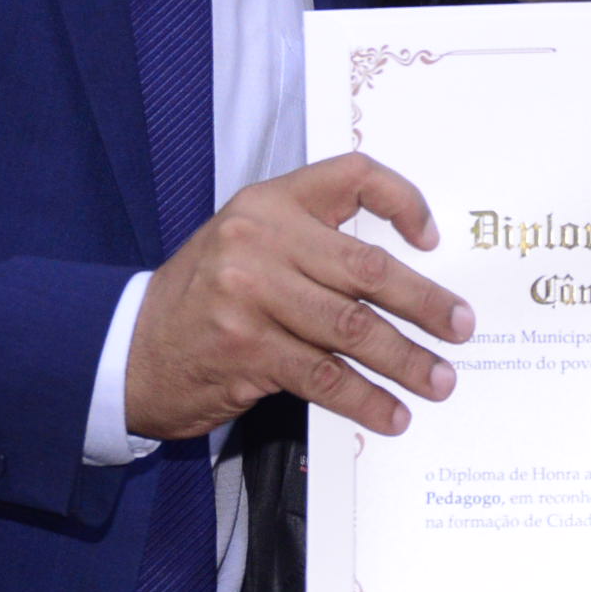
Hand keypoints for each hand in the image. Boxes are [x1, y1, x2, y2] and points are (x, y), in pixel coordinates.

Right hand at [125, 150, 472, 441]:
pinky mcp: (245, 351)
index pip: (353, 177)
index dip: (403, 200)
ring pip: (352, 328)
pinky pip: (324, 376)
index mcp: (270, 201)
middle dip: (426, 303)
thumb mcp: (249, 245)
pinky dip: (365, 400)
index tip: (432, 239)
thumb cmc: (204, 296)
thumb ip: (311, 242)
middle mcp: (260, 239)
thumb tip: (404, 278)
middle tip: (462, 327)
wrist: (129, 350)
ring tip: (439, 380)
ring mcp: (249, 295)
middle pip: (367, 268)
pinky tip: (391, 415)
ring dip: (405, 360)